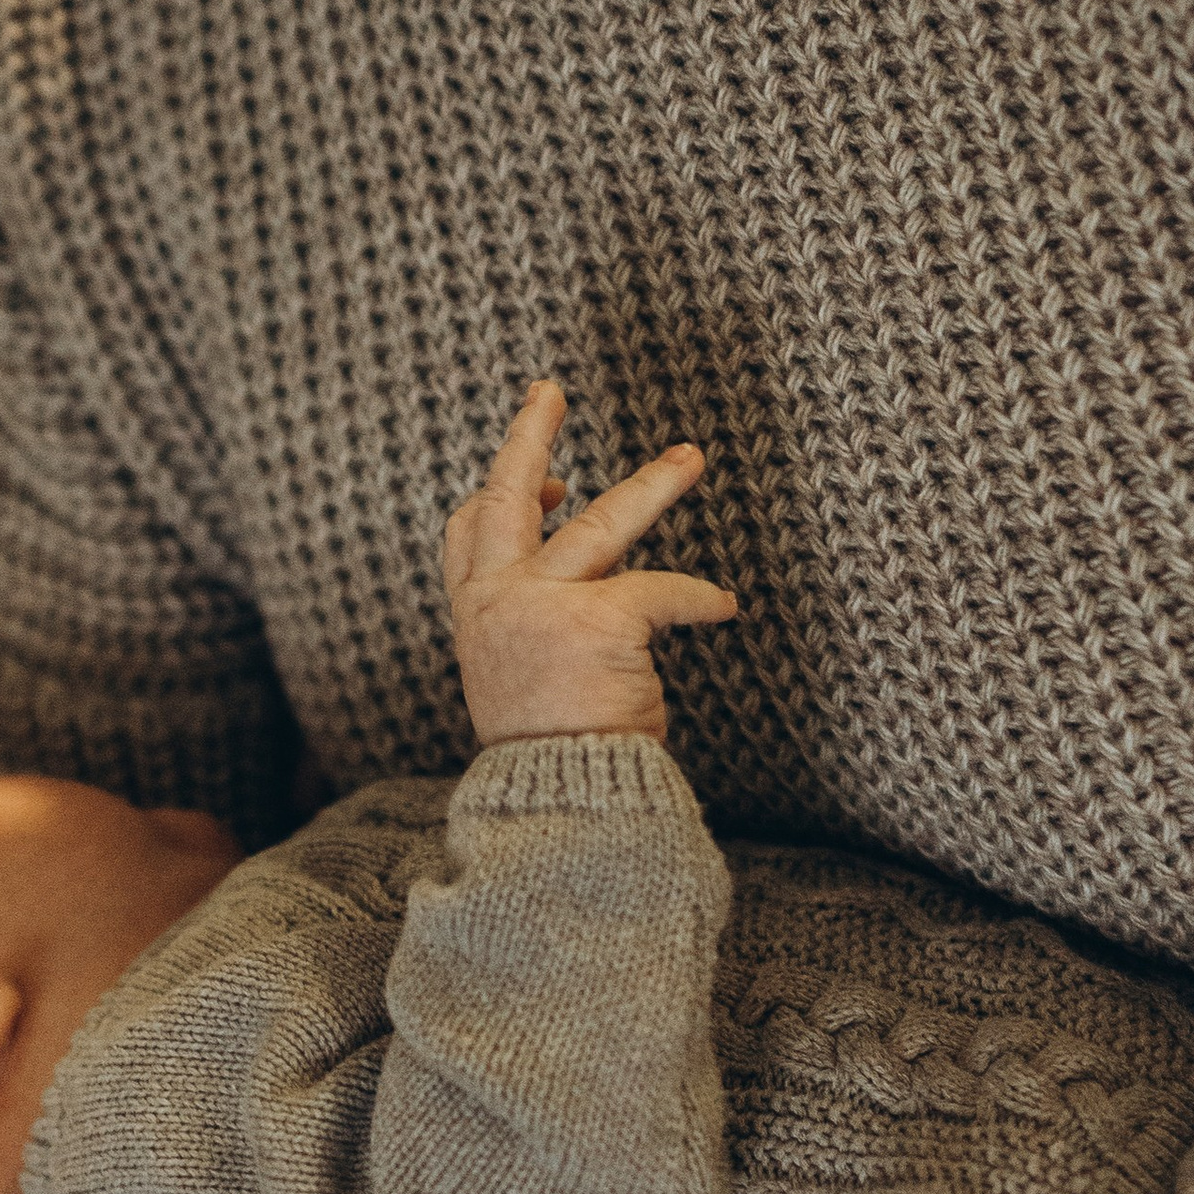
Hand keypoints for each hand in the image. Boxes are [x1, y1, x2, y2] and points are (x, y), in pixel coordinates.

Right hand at [444, 380, 735, 745]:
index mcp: (475, 616)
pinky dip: (701, 598)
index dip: (501, 497)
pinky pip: (662, 590)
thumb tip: (568, 573)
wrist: (559, 804)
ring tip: (692, 456)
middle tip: (549, 389)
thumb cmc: (551, 753)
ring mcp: (544, 606)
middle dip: (528, 435)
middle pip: (505, 498)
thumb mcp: (518, 680)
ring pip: (602, 523)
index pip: (467, 533)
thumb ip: (530, 628)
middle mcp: (499, 602)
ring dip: (654, 483)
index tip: (543, 481)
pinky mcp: (599, 620)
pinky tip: (726, 605)